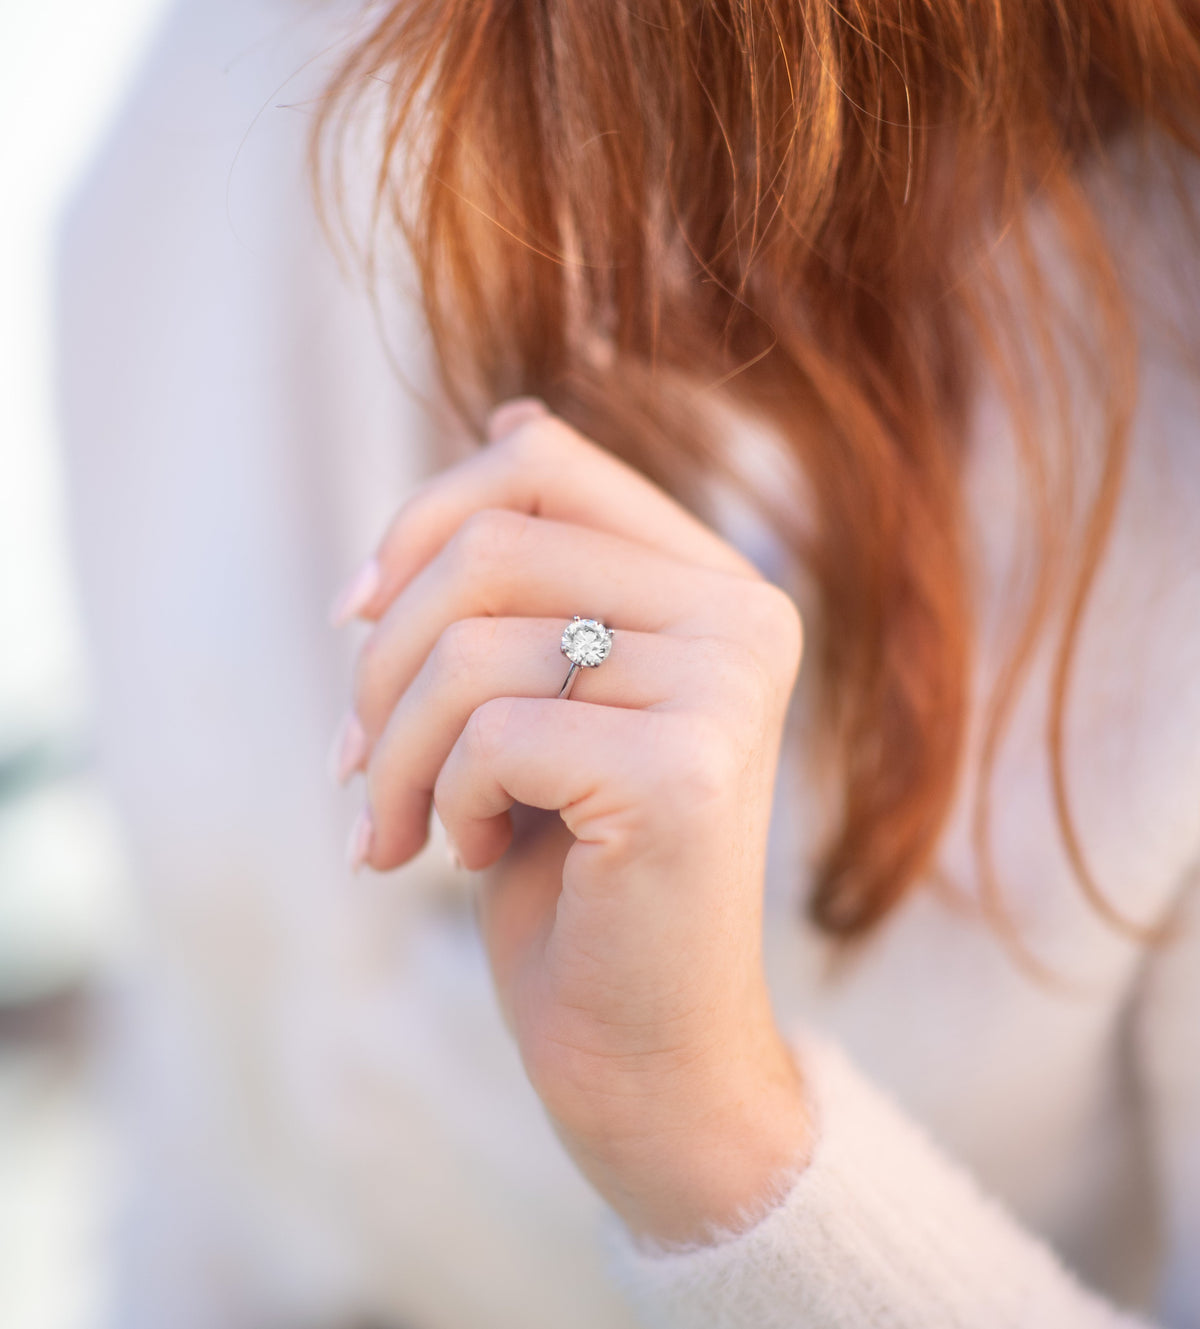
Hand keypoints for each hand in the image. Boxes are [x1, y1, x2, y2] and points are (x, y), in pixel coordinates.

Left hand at [331, 399, 813, 1243]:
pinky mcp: (689, 768)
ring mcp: (729, 685)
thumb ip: (534, 573)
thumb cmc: (571, 872)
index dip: (419, 519)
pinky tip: (466, 861)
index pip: (541, 462)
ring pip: (473, 644)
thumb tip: (511, 413)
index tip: (353, 615)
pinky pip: (490, 733)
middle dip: (382, 664)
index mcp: (715, 584)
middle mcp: (745, 615)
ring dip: (391, 751)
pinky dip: (438, 803)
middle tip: (356, 769)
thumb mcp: (540, 696)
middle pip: (490, 547)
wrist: (638, 1047)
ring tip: (395, 830)